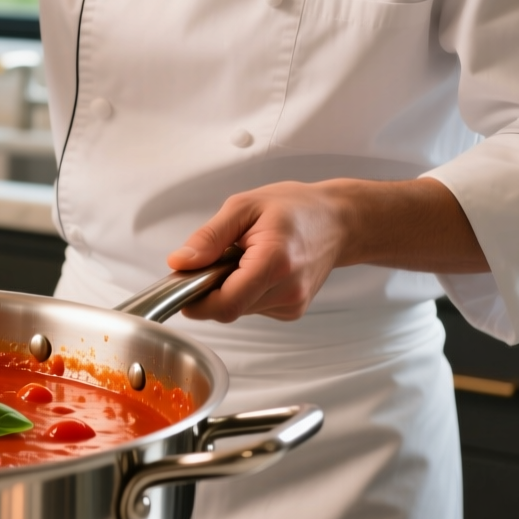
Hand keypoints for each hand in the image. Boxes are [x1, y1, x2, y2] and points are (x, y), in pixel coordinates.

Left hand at [168, 178, 487, 322]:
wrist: (339, 221)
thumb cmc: (295, 208)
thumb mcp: (243, 207)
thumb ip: (208, 237)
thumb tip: (180, 263)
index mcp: (274, 261)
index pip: (225, 304)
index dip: (196, 301)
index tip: (183, 284)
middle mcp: (287, 289)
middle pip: (228, 309)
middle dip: (211, 289)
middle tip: (217, 258)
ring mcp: (292, 304)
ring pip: (238, 310)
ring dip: (229, 289)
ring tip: (244, 258)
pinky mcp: (292, 310)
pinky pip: (253, 308)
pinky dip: (245, 292)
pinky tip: (257, 269)